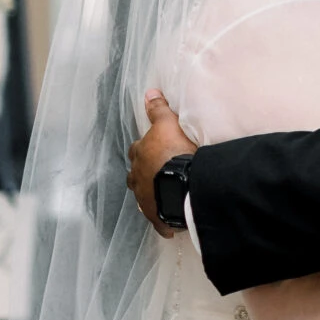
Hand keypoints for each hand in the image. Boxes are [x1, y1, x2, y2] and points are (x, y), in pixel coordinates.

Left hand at [126, 89, 200, 236]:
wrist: (184, 183)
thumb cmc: (175, 151)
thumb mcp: (168, 124)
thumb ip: (158, 110)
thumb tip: (149, 92)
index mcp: (140, 156)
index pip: (137, 150)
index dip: (144, 149)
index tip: (153, 150)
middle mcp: (138, 179)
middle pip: (135, 176)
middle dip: (143, 174)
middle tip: (155, 173)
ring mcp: (145, 199)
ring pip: (143, 198)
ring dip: (151, 196)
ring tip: (161, 196)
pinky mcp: (157, 216)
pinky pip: (158, 221)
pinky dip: (163, 223)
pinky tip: (169, 227)